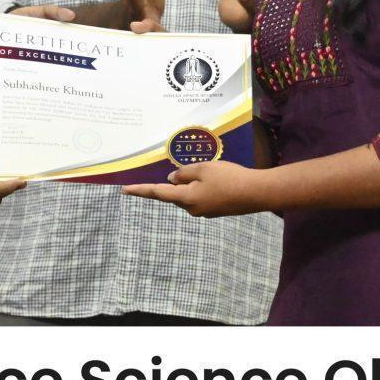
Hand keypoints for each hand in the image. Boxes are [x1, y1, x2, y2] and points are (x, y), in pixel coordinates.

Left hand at [0, 0, 74, 86]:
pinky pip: (46, 62)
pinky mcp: (33, 64)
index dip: (57, 12)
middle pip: (52, 29)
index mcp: (20, 20)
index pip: (42, 12)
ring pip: (52, 46)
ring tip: (78, 57)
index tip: (71, 16)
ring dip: (63, 50)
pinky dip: (55, 66)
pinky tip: (64, 74)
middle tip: (81, 38)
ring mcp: (32, 49)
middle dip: (67, 32)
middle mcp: (30, 33)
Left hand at [122, 159, 268, 217]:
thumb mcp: (203, 168)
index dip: (140, 190)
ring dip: (190, 184)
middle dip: (175, 183)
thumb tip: (172, 178)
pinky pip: (201, 198)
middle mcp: (192, 208)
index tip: (124, 190)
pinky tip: (215, 179)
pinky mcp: (215, 210)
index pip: (157, 192)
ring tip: (209, 171)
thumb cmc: (228, 178)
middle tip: (185, 169)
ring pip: (189, 195)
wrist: (256, 193)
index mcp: (186, 198)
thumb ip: (184, 173)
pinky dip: (201, 188)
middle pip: (175, 194)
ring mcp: (204, 212)